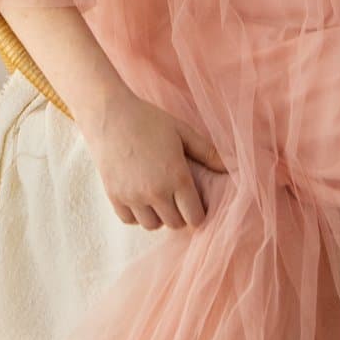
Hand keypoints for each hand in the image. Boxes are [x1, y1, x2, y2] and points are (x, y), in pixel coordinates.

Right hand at [79, 93, 226, 230]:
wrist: (108, 114)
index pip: (195, 217)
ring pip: (151, 225)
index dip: (198, 212)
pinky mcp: (114, 196)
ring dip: (157, 215)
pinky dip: (136, 214)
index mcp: (176, 176)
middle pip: (174, 224)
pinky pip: (130, 220)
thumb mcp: (182, 131)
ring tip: (157, 196)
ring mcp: (132, 196)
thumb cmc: (148, 119)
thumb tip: (231, 168)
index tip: (195, 202)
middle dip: (179, 214)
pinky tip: (139, 196)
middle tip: (176, 198)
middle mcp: (155, 191)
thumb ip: (207, 152)